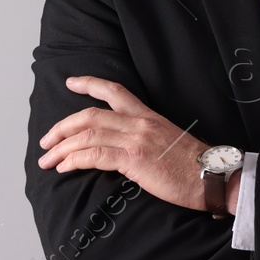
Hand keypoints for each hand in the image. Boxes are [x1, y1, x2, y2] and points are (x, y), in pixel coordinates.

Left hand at [37, 76, 213, 211]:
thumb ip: (145, 137)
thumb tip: (123, 146)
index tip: (71, 82)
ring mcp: (136, 139)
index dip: (89, 83)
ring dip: (61, 147)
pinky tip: (64, 167)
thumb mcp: (168, 140)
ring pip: (87, 135)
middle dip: (62, 126)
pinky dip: (74, 160)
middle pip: (89, 115)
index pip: (115, 90)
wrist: (213, 177)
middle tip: (45, 139)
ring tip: (47, 159)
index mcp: (147, 115)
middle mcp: (139, 122)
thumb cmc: (195, 166)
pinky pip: (95, 155)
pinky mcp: (134, 159)